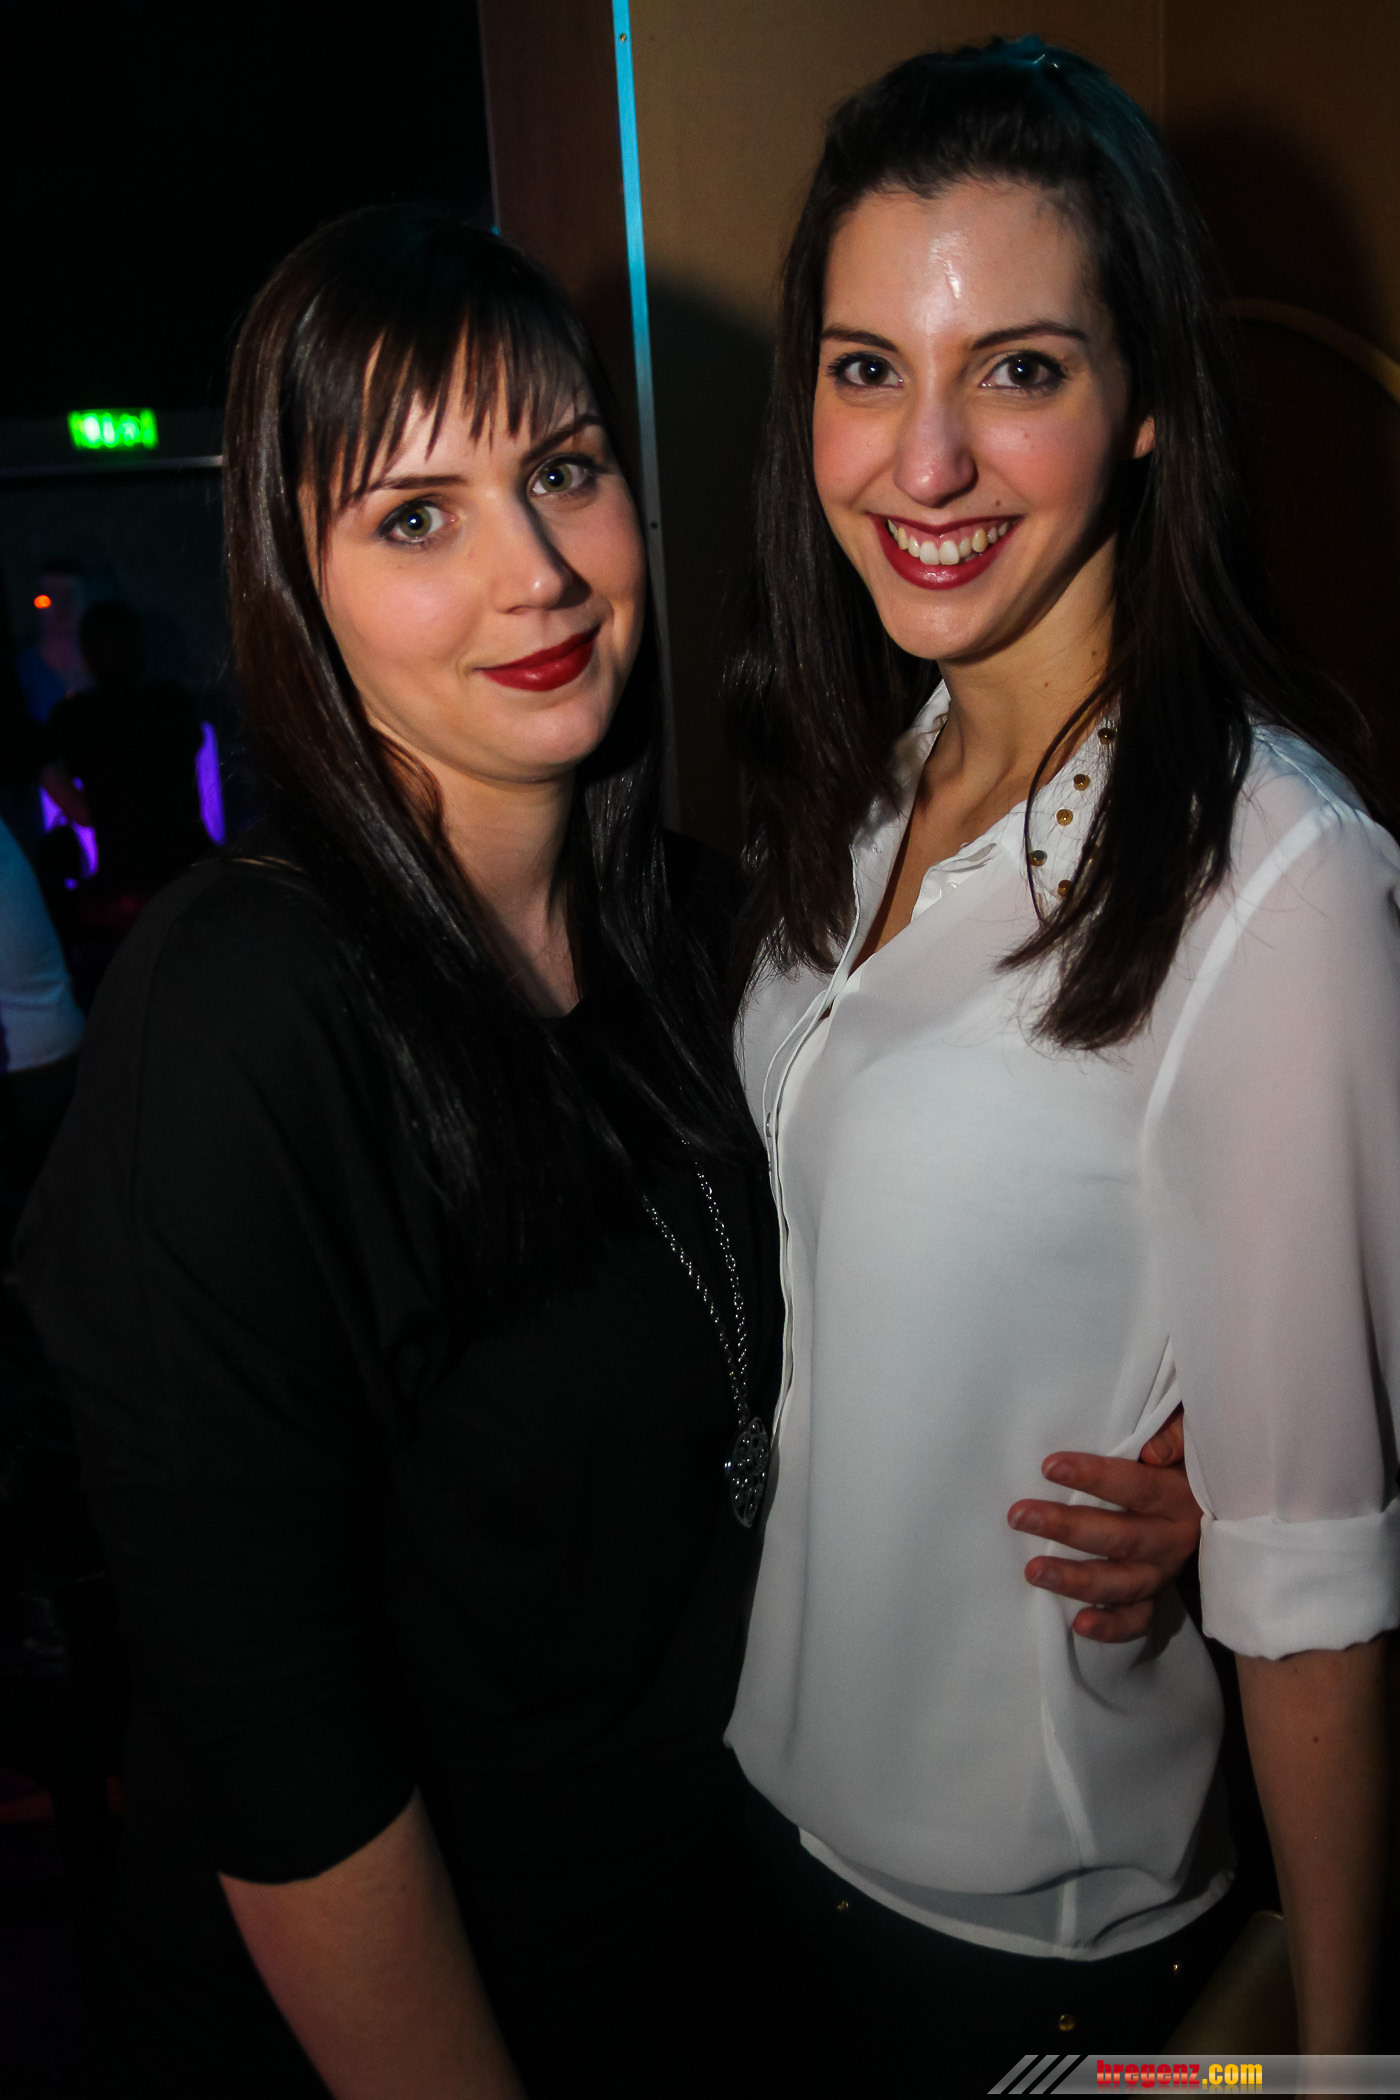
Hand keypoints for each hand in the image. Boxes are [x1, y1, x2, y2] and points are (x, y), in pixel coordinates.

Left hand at [1006, 1407, 1201, 1641]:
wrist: (1209, 1498)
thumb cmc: (1179, 1457)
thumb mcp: (1187, 1433)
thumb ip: (1176, 1431)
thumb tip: (1152, 1450)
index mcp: (1182, 1495)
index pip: (1138, 1487)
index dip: (1096, 1478)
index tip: (1048, 1467)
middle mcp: (1176, 1537)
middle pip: (1122, 1538)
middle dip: (1068, 1528)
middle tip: (1019, 1516)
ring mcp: (1165, 1571)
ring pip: (1123, 1583)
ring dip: (1077, 1580)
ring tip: (1033, 1572)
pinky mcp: (1156, 1594)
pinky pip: (1138, 1619)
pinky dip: (1112, 1626)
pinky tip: (1079, 1625)